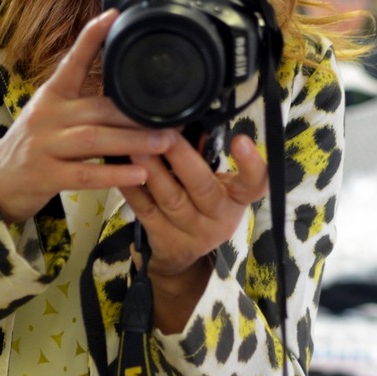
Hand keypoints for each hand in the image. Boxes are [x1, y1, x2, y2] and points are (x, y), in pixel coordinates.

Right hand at [0, 8, 174, 224]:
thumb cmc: (34, 146)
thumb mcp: (50, 114)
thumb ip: (82, 102)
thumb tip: (127, 90)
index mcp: (51, 96)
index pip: (71, 62)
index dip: (91, 38)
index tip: (114, 16)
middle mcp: (47, 116)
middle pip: (98, 109)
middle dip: (137, 114)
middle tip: (173, 118)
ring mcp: (44, 146)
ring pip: (94, 139)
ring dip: (133, 141)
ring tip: (164, 143)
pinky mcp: (45, 176)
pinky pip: (85, 174)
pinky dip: (114, 174)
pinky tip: (139, 175)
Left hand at [121, 131, 267, 277]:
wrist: (182, 255)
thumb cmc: (202, 206)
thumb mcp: (216, 185)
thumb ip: (206, 157)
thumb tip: (183, 120)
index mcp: (237, 199)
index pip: (254, 183)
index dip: (251, 164)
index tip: (240, 139)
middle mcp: (219, 217)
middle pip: (202, 186)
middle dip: (182, 156)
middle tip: (164, 133)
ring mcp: (190, 232)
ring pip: (170, 198)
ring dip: (153, 170)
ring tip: (136, 146)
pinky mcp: (163, 237)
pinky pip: (145, 210)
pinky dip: (133, 189)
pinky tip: (122, 170)